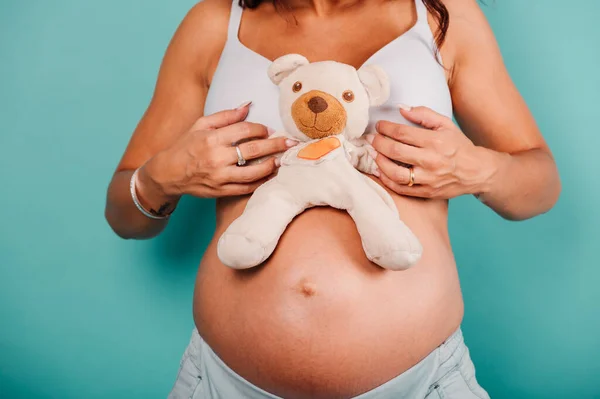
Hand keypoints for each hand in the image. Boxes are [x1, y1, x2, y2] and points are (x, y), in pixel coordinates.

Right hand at [138, 103, 298, 200]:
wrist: (168, 174)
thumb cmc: (186, 146)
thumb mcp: (201, 125)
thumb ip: (225, 116)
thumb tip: (248, 106)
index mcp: (212, 139)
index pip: (245, 130)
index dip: (261, 129)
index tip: (268, 129)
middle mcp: (217, 158)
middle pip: (254, 150)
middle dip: (275, 145)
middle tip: (290, 143)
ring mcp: (220, 177)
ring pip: (253, 172)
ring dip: (271, 165)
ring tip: (282, 160)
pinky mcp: (221, 191)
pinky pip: (246, 188)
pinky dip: (261, 182)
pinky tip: (270, 175)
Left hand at [367, 106, 488, 198]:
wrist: (477, 171)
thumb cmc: (458, 146)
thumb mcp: (445, 124)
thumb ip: (423, 114)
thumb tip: (400, 108)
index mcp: (435, 142)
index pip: (402, 133)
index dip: (386, 128)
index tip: (379, 126)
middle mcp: (431, 161)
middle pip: (395, 151)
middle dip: (378, 143)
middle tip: (371, 139)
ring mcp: (428, 179)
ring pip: (395, 173)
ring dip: (379, 162)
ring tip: (374, 154)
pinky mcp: (426, 192)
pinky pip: (401, 189)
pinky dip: (387, 180)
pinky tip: (381, 170)